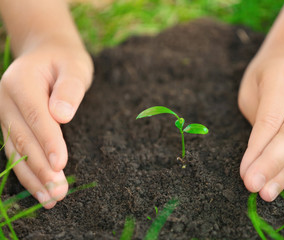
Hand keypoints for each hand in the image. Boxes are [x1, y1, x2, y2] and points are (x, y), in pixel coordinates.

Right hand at [0, 42, 92, 207]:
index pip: (35, 116)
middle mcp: (6, 100)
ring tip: (52, 199)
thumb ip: (70, 88)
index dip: (48, 141)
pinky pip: (16, 152)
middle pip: (22, 138)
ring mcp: (5, 115)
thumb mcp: (74, 66)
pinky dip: (27, 172)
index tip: (60, 164)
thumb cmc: (65, 61)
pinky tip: (40, 190)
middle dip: (40, 167)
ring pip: (15, 151)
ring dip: (32, 177)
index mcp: (21, 82)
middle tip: (59, 192)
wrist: (46, 54)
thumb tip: (61, 115)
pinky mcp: (10, 126)